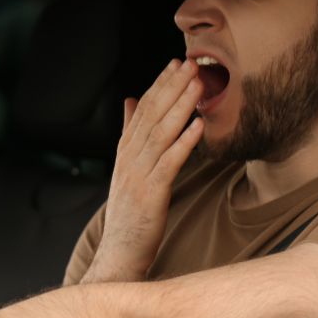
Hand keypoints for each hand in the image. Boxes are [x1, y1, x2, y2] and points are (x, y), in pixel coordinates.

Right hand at [86, 59, 204, 281]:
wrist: (118, 253)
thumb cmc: (129, 215)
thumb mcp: (127, 170)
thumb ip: (130, 135)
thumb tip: (130, 101)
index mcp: (124, 152)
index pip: (141, 110)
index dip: (159, 85)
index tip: (174, 63)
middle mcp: (128, 159)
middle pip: (151, 116)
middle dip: (171, 87)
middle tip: (190, 63)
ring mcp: (138, 176)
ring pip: (160, 134)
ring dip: (180, 107)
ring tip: (198, 85)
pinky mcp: (150, 195)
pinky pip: (169, 163)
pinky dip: (184, 143)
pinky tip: (199, 126)